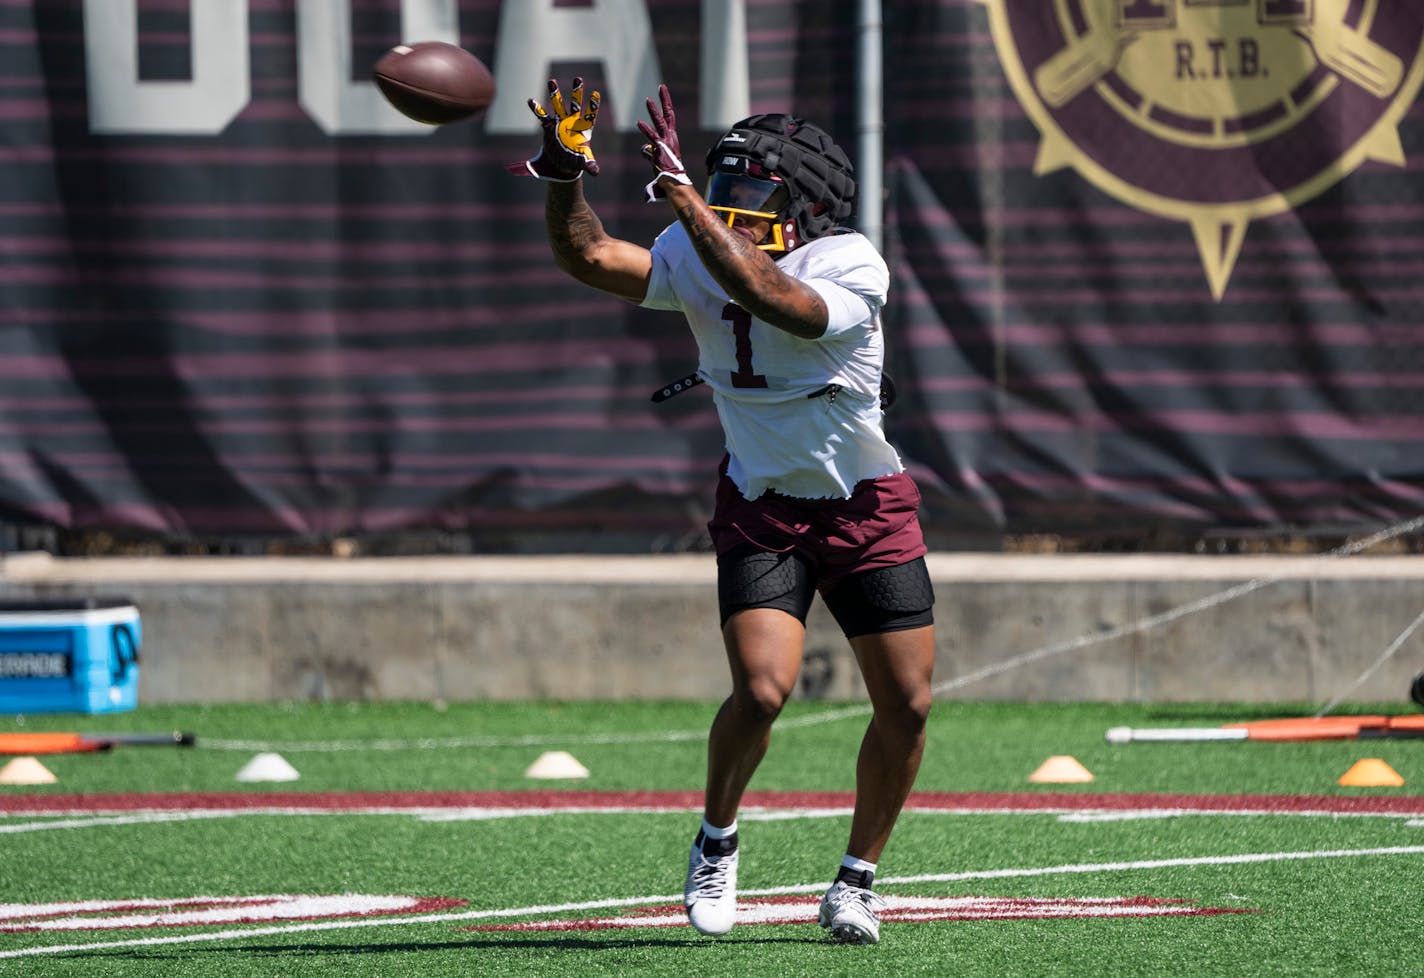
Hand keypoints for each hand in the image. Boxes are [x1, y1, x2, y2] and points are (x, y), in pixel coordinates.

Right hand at [506, 77, 600, 180]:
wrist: (563, 163)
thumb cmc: (576, 161)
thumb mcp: (584, 163)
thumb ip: (590, 165)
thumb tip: (596, 172)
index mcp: (583, 129)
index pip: (590, 114)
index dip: (592, 105)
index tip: (595, 93)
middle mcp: (572, 122)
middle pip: (575, 104)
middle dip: (576, 92)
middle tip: (579, 78)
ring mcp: (560, 122)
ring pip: (558, 105)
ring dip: (555, 93)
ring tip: (551, 80)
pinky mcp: (549, 126)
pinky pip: (542, 116)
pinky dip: (536, 109)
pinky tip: (530, 100)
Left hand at [637, 84, 692, 200]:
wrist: (673, 181)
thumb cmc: (667, 171)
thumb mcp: (657, 158)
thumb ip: (650, 151)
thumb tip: (644, 148)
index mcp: (671, 138)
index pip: (669, 117)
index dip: (665, 104)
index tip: (662, 92)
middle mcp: (671, 137)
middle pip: (668, 115)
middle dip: (664, 100)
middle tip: (661, 87)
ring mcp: (666, 142)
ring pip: (660, 123)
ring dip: (654, 111)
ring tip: (648, 100)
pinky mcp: (660, 149)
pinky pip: (652, 137)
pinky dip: (646, 130)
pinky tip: (639, 122)